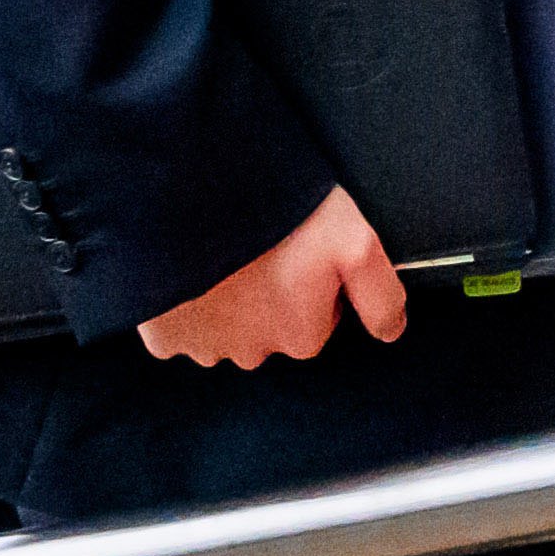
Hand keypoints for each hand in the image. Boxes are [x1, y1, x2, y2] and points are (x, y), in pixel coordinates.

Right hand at [135, 186, 405, 368]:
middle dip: (269, 295)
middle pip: (271, 327)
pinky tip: (191, 269)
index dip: (311, 279)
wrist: (197, 201)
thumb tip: (391, 332)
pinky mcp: (164, 339)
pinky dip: (183, 306)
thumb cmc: (281, 218)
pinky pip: (178, 330)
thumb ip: (380, 294)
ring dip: (225, 301)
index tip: (299, 248)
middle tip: (262, 247)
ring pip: (225, 330)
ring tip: (226, 251)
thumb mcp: (354, 244)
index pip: (317, 317)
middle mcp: (255, 354)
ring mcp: (206, 348)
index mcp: (304, 337)